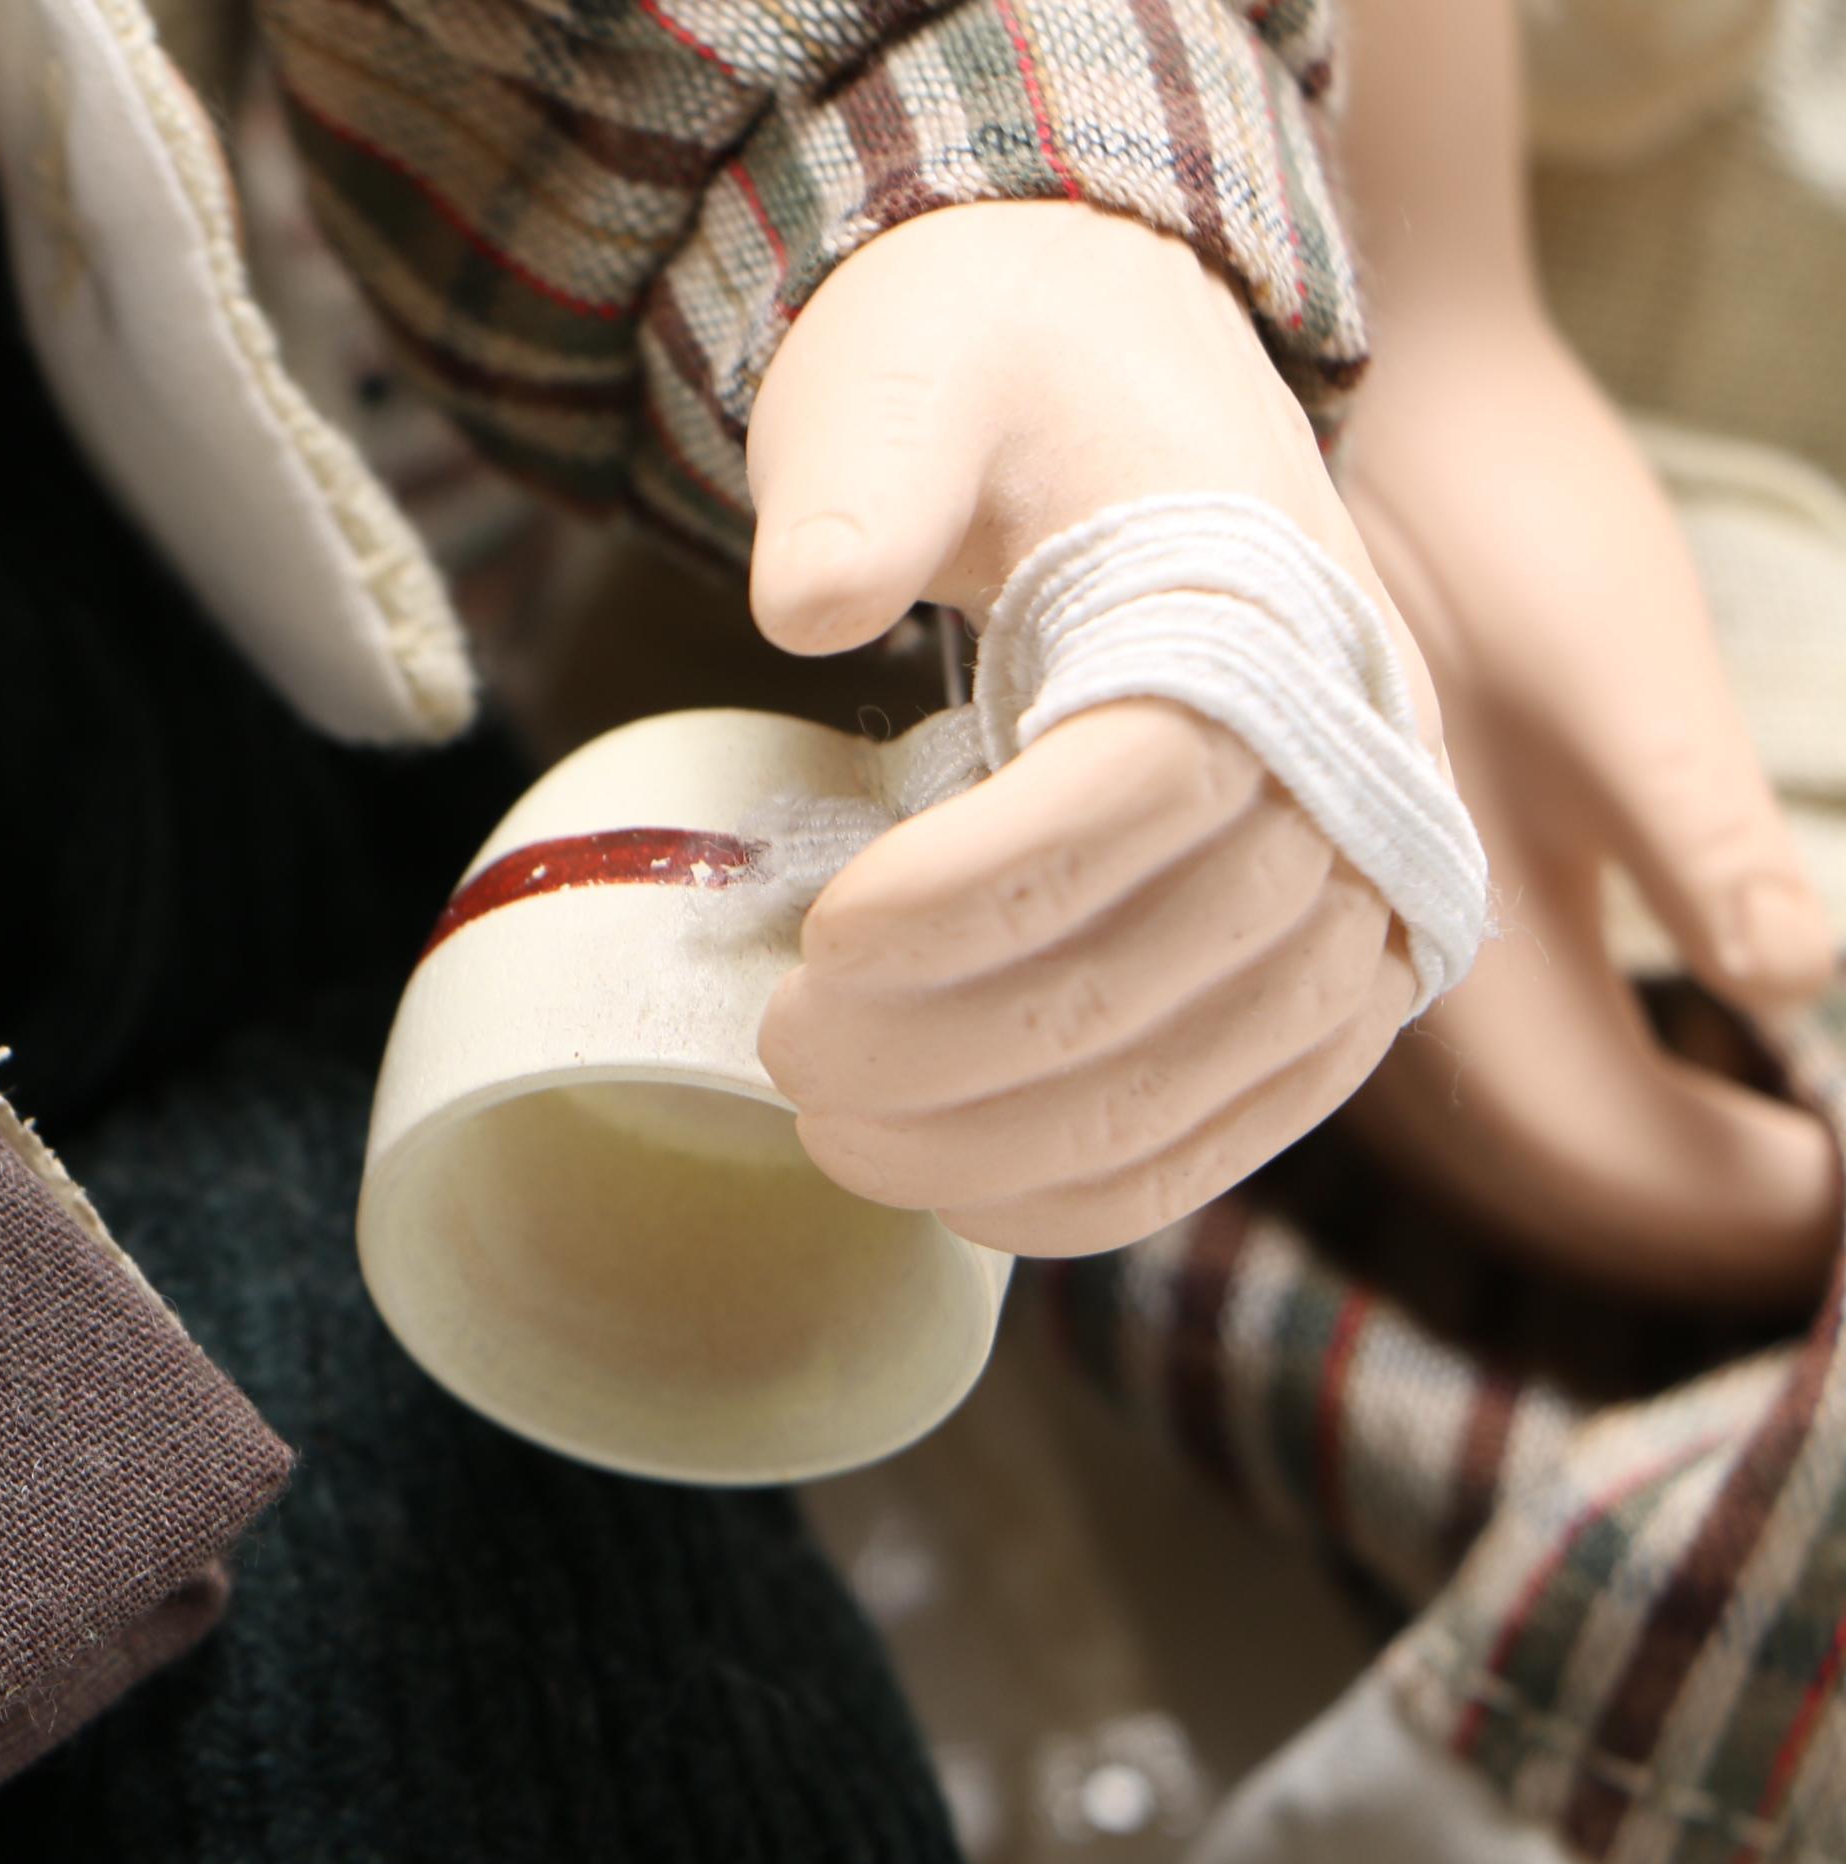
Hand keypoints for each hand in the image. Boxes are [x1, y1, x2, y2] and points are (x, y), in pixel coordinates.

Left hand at [746, 201, 1429, 1259]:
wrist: (1110, 375)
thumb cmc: (996, 376)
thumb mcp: (905, 374)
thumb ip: (861, 472)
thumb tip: (808, 600)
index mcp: (1274, 602)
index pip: (1146, 792)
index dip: (977, 894)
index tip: (821, 932)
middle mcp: (1365, 754)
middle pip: (1170, 956)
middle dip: (957, 1043)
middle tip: (785, 1057)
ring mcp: (1368, 874)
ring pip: (1208, 1066)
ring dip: (1015, 1140)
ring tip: (838, 1136)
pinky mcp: (1338, 964)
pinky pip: (1247, 1113)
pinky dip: (1111, 1183)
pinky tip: (969, 1200)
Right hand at [1334, 317, 1836, 1306]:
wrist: (1348, 406)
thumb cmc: (1493, 521)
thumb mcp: (1624, 673)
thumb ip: (1705, 844)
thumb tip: (1803, 985)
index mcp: (1447, 944)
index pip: (1605, 1159)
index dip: (1744, 1205)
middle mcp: (1385, 984)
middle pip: (1554, 1183)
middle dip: (1700, 1219)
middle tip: (1834, 1214)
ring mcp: (1373, 957)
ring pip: (1516, 1143)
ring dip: (1643, 1177)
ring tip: (1775, 1165)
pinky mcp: (1388, 912)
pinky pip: (1487, 1077)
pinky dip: (1593, 1111)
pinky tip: (1672, 1071)